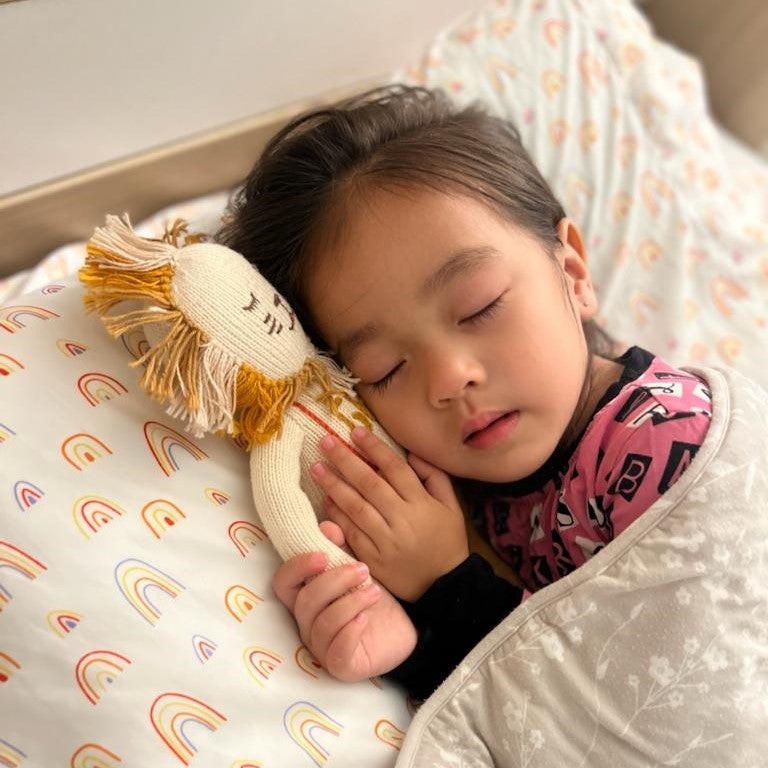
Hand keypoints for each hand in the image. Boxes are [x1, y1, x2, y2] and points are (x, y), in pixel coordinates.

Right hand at [272, 522, 417, 681]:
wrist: (407, 625)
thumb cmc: (374, 594)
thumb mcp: (358, 567)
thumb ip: (340, 548)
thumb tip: (327, 525)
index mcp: (307, 595)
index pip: (283, 582)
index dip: (297, 567)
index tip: (323, 555)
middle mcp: (308, 622)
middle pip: (305, 602)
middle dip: (334, 581)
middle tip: (363, 569)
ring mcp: (322, 646)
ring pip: (322, 625)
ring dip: (349, 603)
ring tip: (374, 591)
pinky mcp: (342, 665)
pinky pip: (337, 653)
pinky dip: (350, 633)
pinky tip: (366, 619)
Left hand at [310, 426, 468, 600]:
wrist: (444, 586)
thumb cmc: (447, 541)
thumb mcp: (451, 506)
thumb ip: (434, 476)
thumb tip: (411, 453)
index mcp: (421, 503)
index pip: (394, 468)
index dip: (374, 448)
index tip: (355, 431)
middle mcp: (402, 519)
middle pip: (369, 484)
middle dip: (345, 460)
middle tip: (326, 441)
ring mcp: (385, 541)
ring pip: (355, 507)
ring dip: (334, 485)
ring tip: (317, 467)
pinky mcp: (372, 559)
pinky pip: (351, 533)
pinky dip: (337, 515)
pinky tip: (325, 499)